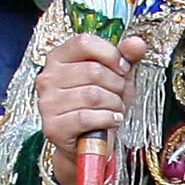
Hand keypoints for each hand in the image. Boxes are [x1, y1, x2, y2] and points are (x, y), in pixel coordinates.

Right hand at [39, 31, 145, 147]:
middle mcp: (48, 78)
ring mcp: (48, 103)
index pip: (84, 42)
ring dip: (113, 104)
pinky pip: (87, 117)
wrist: (90, 142)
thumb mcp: (116, 76)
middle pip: (93, 70)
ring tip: (113, 109)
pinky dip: (107, 119)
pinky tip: (111, 120)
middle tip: (118, 94)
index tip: (122, 68)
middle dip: (116, 85)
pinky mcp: (53, 127)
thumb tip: (137, 43)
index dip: (110, 54)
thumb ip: (127, 56)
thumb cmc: (101, 105)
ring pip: (92, 95)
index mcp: (59, 58)